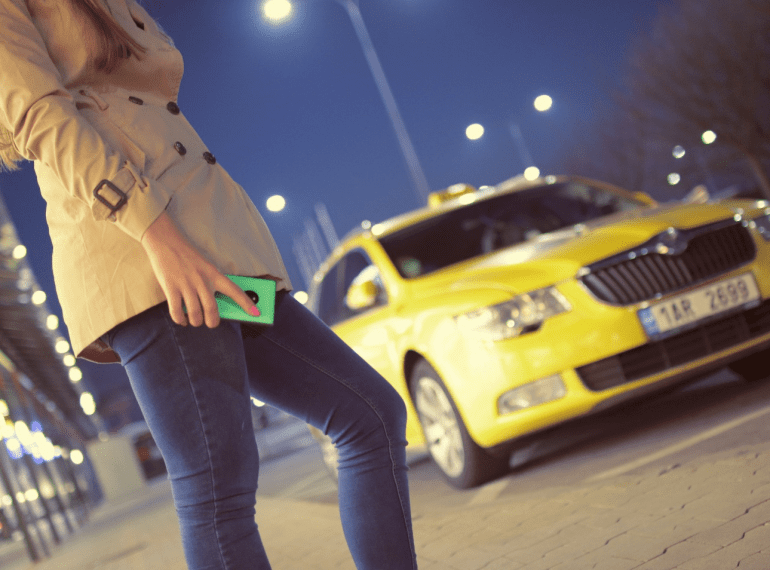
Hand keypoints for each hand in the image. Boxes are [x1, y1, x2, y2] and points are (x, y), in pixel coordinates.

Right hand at [140, 212, 259, 326]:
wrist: (165, 241)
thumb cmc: (187, 256)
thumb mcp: (205, 266)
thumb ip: (210, 283)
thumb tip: (212, 306)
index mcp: (213, 274)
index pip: (234, 291)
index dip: (246, 304)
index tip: (257, 314)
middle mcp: (202, 280)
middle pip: (212, 310)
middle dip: (212, 322)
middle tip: (210, 323)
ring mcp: (186, 285)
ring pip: (195, 314)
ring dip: (195, 322)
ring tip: (194, 321)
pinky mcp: (170, 288)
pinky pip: (177, 311)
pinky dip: (180, 320)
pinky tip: (182, 320)